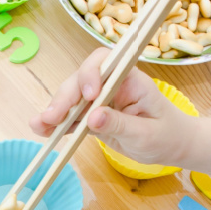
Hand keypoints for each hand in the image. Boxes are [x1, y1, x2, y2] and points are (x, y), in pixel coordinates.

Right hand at [31, 47, 196, 166]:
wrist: (172, 146)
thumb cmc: (166, 135)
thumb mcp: (146, 134)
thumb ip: (120, 124)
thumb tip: (93, 117)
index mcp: (130, 79)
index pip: (105, 63)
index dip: (91, 73)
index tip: (89, 95)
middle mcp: (111, 84)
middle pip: (80, 81)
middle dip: (64, 97)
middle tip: (52, 118)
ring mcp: (99, 100)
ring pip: (71, 98)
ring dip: (54, 110)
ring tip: (38, 125)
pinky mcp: (92, 116)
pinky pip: (71, 117)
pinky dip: (56, 124)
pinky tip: (41, 130)